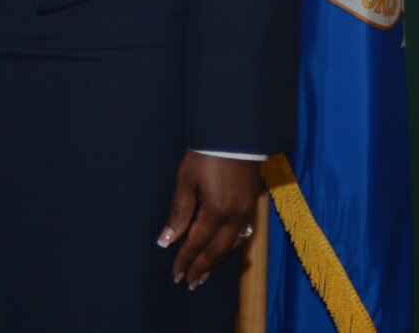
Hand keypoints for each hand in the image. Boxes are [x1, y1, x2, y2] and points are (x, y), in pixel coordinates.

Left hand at [157, 152, 263, 289]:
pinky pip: (240, 236)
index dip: (185, 260)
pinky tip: (220, 253)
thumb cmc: (205, 155)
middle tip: (189, 283)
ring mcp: (247, 213)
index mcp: (217, 211)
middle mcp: (236, 217)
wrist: (235, 137)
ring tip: (202, 274)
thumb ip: (179, 213)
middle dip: (202, 268)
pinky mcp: (251, 207)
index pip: (198, 243)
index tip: (175, 274)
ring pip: (231, 246)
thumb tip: (167, 240)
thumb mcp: (186, 181)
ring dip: (215, 261)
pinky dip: (228, 249)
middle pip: (217, 251)